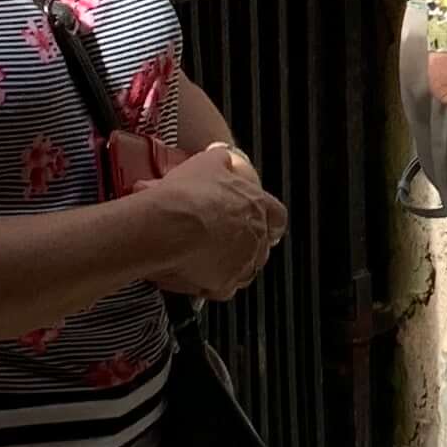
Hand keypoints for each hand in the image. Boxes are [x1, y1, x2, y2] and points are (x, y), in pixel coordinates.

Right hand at [139, 143, 287, 299]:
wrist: (169, 225)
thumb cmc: (187, 194)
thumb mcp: (207, 162)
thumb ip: (221, 161)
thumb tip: (222, 157)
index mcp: (256, 206)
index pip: (277, 216)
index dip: (270, 220)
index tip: (266, 225)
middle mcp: (255, 237)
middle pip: (259, 246)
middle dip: (244, 245)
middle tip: (221, 242)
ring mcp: (242, 263)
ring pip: (243, 270)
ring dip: (228, 265)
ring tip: (202, 258)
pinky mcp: (224, 284)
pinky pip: (221, 289)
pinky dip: (209, 284)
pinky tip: (192, 275)